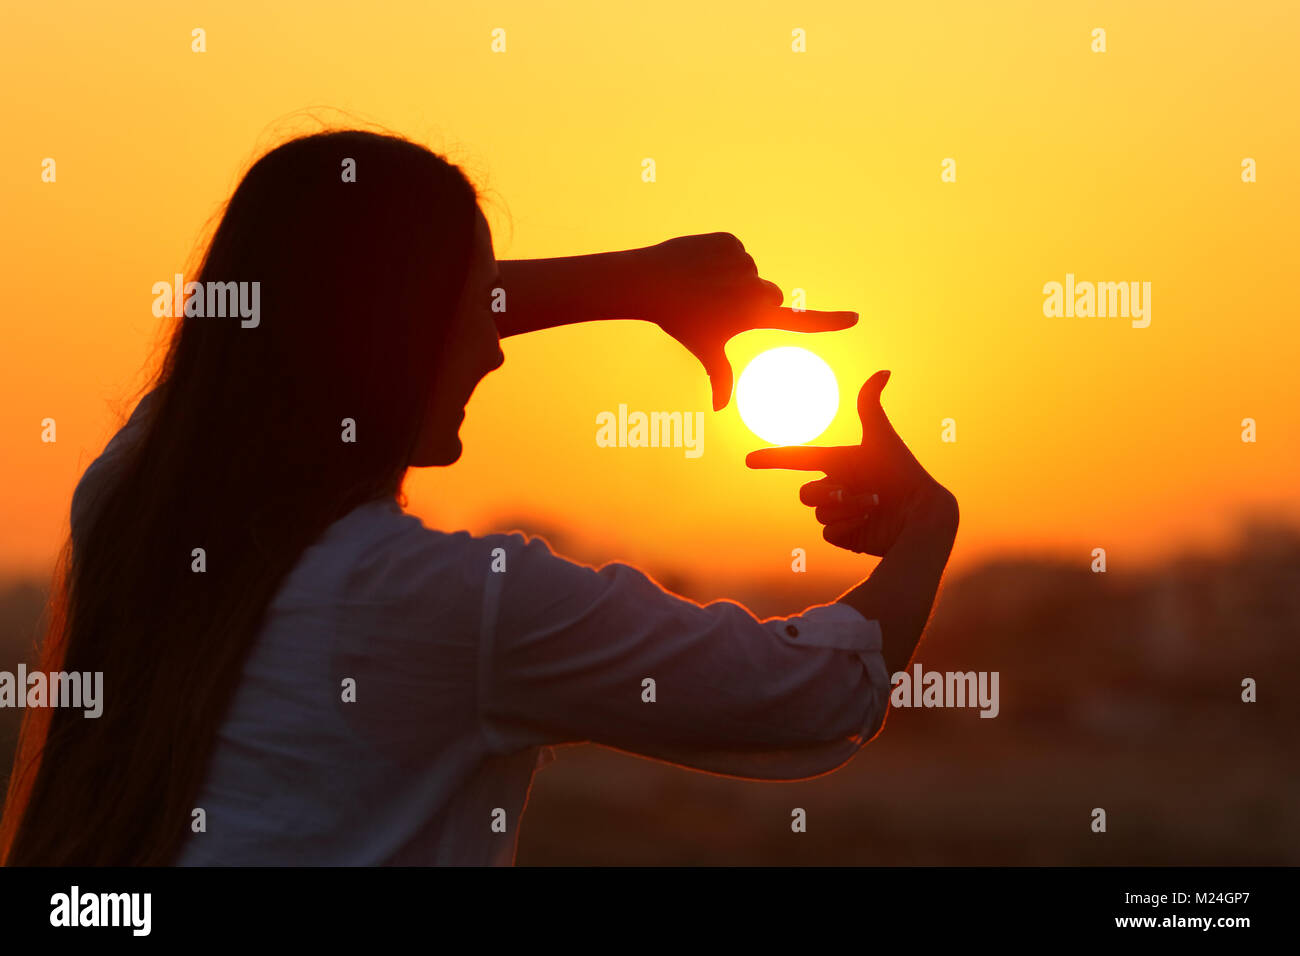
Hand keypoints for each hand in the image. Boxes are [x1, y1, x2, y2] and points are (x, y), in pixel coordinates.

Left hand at [632, 232, 857, 410]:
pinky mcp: (729, 241)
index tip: (855, 319)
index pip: (800, 323)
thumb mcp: (703, 350)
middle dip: (753, 298)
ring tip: (702, 284)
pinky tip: (698, 265)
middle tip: (719, 305)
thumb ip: (720, 377)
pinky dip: (719, 256)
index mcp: (754, 316)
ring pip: (748, 270)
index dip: (829, 322)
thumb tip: (720, 408)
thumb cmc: (679, 322)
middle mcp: (755, 289)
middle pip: (770, 294)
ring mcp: (743, 262)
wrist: (649, 283)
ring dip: (732, 276)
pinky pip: (733, 250)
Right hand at [746, 371, 955, 555]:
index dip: (773, 458)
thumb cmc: (904, 473)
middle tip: (855, 493)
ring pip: (818, 512)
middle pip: (806, 493)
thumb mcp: (882, 438)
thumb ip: (871, 405)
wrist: (922, 514)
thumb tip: (884, 370)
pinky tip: (868, 522)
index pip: (798, 459)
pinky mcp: (846, 535)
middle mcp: (837, 487)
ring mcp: (840, 513)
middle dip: (828, 493)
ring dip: (845, 508)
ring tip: (873, 505)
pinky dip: (847, 526)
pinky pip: (828, 532)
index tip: (748, 460)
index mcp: (839, 463)